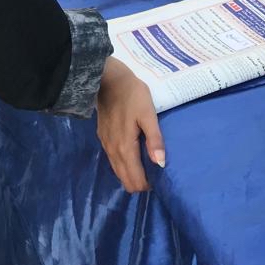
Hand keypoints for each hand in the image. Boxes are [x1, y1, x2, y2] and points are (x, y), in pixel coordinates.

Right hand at [96, 57, 164, 192]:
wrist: (109, 80)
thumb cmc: (133, 95)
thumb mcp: (148, 114)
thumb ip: (154, 139)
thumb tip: (160, 164)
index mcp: (125, 148)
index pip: (135, 180)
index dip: (148, 184)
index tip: (160, 177)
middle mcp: (113, 152)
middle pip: (125, 180)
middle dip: (140, 182)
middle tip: (155, 172)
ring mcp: (106, 145)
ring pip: (118, 172)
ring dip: (131, 174)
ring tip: (146, 163)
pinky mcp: (103, 138)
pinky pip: (114, 161)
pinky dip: (124, 165)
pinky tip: (134, 154)